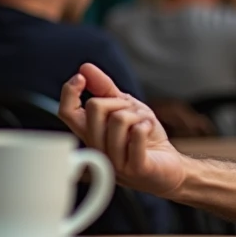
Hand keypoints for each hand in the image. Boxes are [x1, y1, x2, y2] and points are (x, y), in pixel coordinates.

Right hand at [59, 63, 187, 197]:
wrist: (168, 165)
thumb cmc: (144, 137)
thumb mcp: (126, 107)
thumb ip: (105, 89)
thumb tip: (84, 68)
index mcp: (90, 134)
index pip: (66, 112)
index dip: (69, 92)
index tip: (81, 78)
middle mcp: (97, 148)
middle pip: (95, 108)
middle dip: (119, 101)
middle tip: (132, 112)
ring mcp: (114, 161)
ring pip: (118, 119)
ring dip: (138, 115)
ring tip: (143, 125)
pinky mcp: (134, 168)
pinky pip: (136, 135)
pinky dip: (147, 125)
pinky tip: (148, 132)